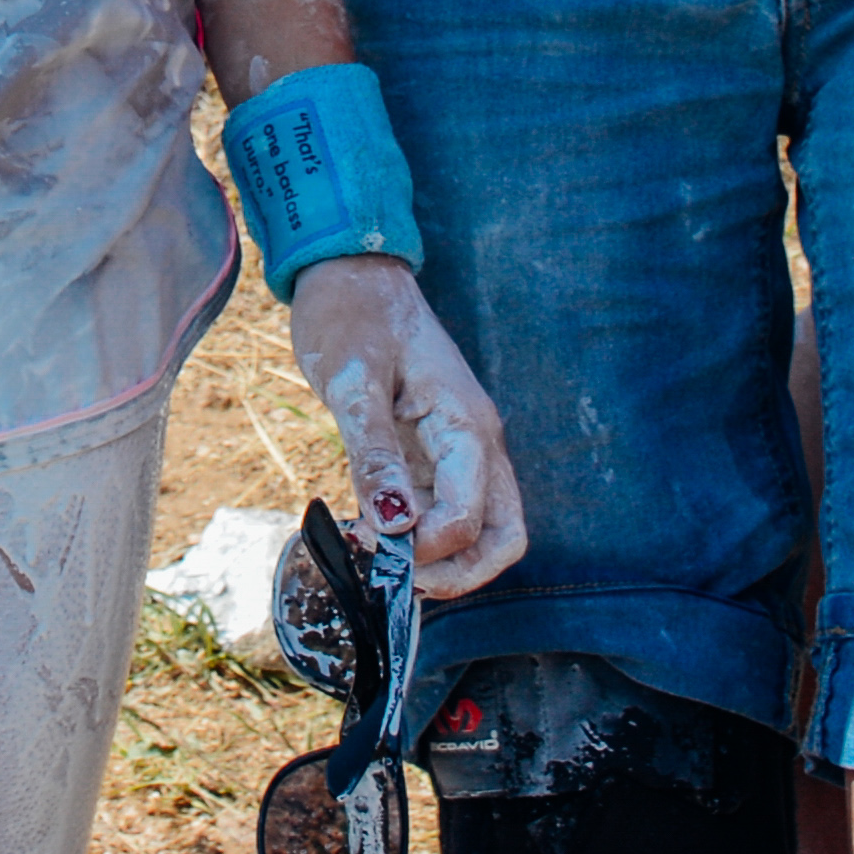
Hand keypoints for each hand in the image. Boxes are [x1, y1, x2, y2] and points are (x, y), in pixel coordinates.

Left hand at [288, 255, 518, 599]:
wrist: (351, 274)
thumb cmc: (353, 315)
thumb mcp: (354, 380)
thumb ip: (374, 452)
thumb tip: (391, 523)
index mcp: (467, 425)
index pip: (474, 516)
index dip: (432, 547)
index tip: (376, 547)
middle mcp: (474, 444)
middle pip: (502, 537)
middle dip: (459, 572)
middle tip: (397, 579)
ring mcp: (457, 451)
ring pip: (479, 531)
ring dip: (440, 560)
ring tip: (380, 561)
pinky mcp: (432, 454)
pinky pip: (443, 511)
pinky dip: (419, 537)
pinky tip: (373, 533)